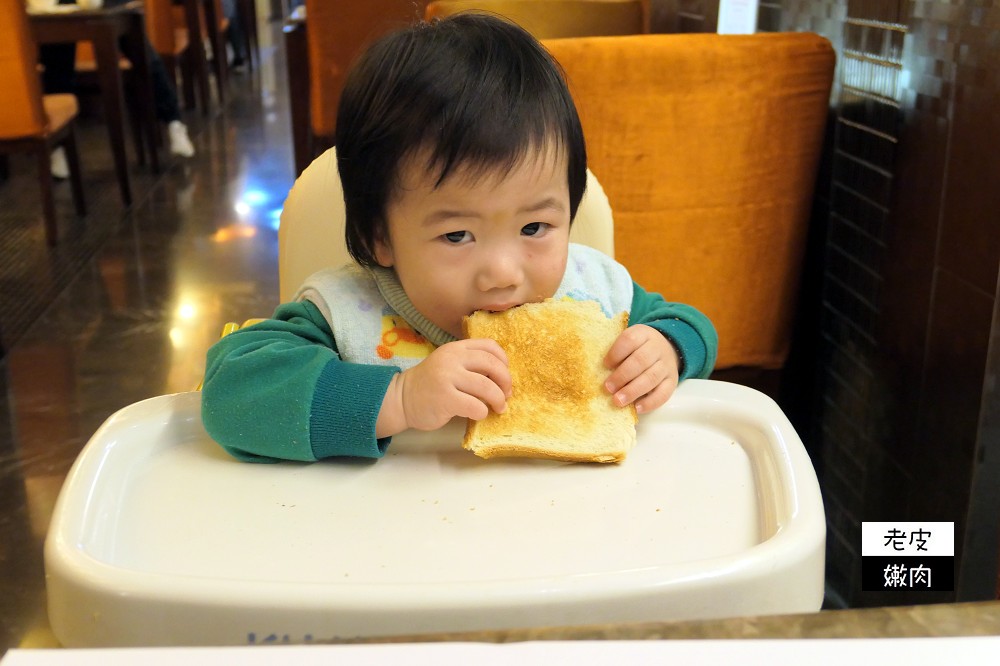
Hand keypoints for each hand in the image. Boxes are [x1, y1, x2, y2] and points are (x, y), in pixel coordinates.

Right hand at [377, 339, 510, 435]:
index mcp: (455, 348)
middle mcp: (452, 359)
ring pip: (487, 387)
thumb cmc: (430, 384)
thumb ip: (470, 365)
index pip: (489, 346)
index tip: (505, 374)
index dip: (503, 360)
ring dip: (498, 399)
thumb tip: (503, 379)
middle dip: (506, 381)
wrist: (402, 399)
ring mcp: (447, 378)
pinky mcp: (444, 399)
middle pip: (492, 365)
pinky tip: (479, 414)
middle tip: (507, 394)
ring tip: (499, 407)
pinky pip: (475, 406)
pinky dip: (483, 412)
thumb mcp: (448, 365)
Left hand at [603, 324, 679, 413]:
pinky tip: (637, 408)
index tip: (605, 365)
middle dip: (622, 375)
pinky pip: (664, 393)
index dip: (616, 353)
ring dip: (633, 390)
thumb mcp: (630, 342)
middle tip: (608, 388)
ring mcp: (666, 365)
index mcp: (643, 334)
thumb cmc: (639, 348)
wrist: (668, 348)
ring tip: (618, 400)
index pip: (629, 340)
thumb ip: (617, 352)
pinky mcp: (672, 381)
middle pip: (640, 360)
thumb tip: (598, 371)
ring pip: (651, 377)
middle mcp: (657, 348)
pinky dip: (650, 402)